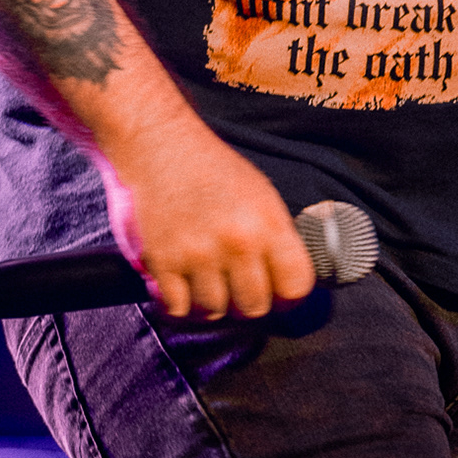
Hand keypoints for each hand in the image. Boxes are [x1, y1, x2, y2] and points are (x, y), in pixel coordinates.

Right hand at [99, 103, 314, 319]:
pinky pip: (177, 309)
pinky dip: (178, 303)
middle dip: (246, 302)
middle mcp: (237, 241)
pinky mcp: (162, 261)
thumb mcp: (260, 195)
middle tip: (235, 287)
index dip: (288, 296)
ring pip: (214, 312)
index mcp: (268, 222)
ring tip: (205, 281)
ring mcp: (198, 254)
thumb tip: (287, 282)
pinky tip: (180, 285)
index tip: (277, 294)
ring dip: (210, 302)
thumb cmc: (213, 170)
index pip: (296, 287)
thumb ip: (275, 238)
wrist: (161, 146)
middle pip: (254, 307)